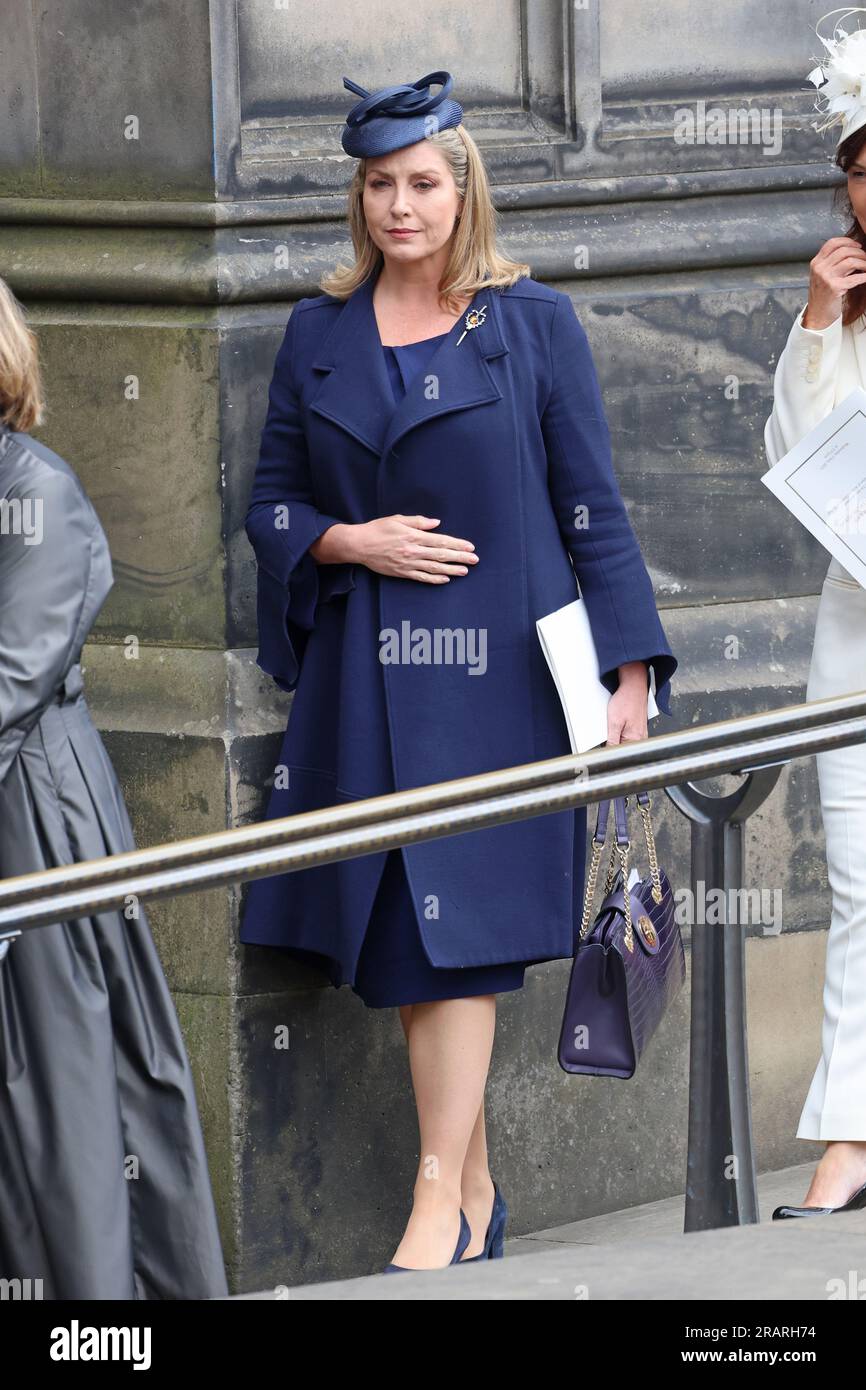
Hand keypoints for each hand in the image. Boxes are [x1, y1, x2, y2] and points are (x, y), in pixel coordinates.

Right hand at [346, 514, 478, 582]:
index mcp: (414, 536)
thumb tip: (437, 523)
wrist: (359, 545)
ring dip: (451, 570)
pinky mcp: (402, 572)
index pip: (441, 541)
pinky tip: (445, 579)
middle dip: (460, 558)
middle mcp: (413, 551)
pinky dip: (434, 579)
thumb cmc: (378, 529)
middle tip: (474, 561)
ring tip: (464, 571)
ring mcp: (408, 564)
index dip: (457, 545)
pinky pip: (421, 577)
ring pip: (434, 568)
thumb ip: (418, 522)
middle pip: (441, 555)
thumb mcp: (398, 519)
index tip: (470, 547)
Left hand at [606, 662, 648, 745]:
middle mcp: (640, 737)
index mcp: (635, 738)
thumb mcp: (614, 722)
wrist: (634, 686)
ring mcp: (641, 732)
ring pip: (624, 740)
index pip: (620, 752)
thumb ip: (612, 740)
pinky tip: (618, 723)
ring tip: (614, 725)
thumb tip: (609, 753)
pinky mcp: (638, 726)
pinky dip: (620, 730)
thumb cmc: (626, 700)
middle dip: (613, 743)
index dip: (609, 751)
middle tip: (607, 734)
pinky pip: (627, 733)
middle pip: (623, 747)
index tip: (602, 749)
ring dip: (616, 736)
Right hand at [803, 236, 865, 329]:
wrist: (818, 314)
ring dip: (863, 263)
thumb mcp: (822, 275)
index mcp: (816, 263)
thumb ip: (831, 262)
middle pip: (844, 250)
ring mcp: (826, 278)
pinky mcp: (834, 288)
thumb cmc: (823, 294)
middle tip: (865, 257)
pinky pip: (855, 278)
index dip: (847, 241)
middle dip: (859, 252)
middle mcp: (819, 269)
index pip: (832, 243)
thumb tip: (852, 251)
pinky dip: (864, 276)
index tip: (857, 245)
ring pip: (851, 261)